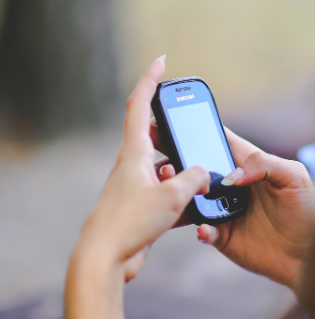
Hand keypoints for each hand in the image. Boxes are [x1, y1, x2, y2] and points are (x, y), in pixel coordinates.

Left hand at [72, 57, 209, 281]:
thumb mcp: (172, 195)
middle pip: (154, 135)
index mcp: (134, 153)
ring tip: (200, 179)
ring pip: (164, 167)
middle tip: (191, 128)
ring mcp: (136, 186)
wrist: (107, 257)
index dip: (150, 80)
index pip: (140, 105)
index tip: (161, 62)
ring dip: (182, 169)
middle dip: (174, 130)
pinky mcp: (141, 207)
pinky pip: (166, 191)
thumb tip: (204, 174)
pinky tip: (194, 206)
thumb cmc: (132, 222)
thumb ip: (194, 178)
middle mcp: (132, 165)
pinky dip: (181, 194)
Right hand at [153, 122, 314, 290]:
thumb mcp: (295, 178)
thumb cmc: (306, 213)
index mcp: (247, 164)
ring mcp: (223, 210)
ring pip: (192, 198)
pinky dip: (200, 228)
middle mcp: (231, 185)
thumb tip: (231, 176)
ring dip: (180, 193)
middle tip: (162, 159)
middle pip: (197, 168)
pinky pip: (202, 229)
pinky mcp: (222, 235)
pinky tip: (205, 228)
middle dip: (176, 160)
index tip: (171, 121)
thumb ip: (265, 164)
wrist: (308, 256)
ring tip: (174, 189)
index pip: (217, 140)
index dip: (195, 129)